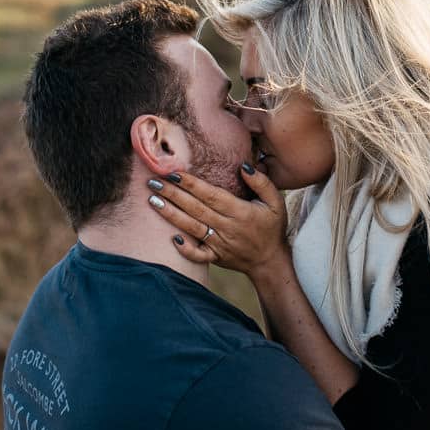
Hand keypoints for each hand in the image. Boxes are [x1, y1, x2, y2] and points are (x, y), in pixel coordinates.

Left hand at [146, 164, 289, 279]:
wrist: (270, 262)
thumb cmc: (272, 228)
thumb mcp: (276, 202)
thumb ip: (261, 182)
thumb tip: (243, 166)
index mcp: (240, 211)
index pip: (210, 194)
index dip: (191, 184)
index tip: (173, 173)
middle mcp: (227, 227)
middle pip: (196, 208)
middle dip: (173, 194)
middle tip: (153, 181)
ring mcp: (220, 244)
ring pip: (192, 227)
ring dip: (171, 214)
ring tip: (153, 200)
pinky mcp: (215, 257)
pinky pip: (198, 255)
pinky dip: (185, 249)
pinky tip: (172, 238)